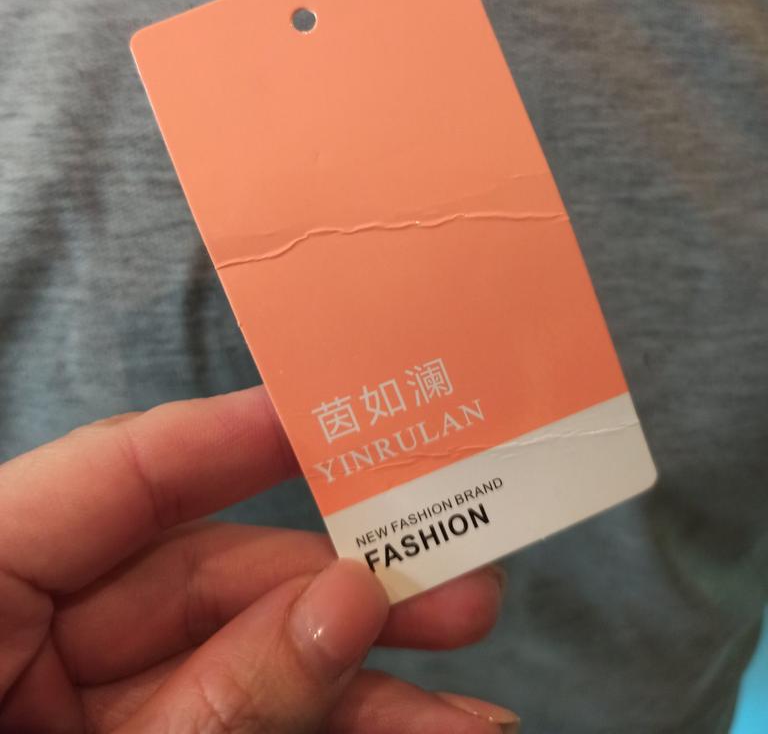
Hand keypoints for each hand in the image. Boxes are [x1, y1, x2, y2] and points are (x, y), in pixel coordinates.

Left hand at [0, 387, 518, 732]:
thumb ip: (222, 698)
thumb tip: (350, 601)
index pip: (114, 477)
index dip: (230, 437)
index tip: (337, 418)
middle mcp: (25, 634)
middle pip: (203, 578)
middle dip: (336, 591)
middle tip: (458, 592)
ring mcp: (72, 709)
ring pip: (236, 667)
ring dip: (355, 687)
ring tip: (472, 713)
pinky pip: (230, 726)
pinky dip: (316, 732)